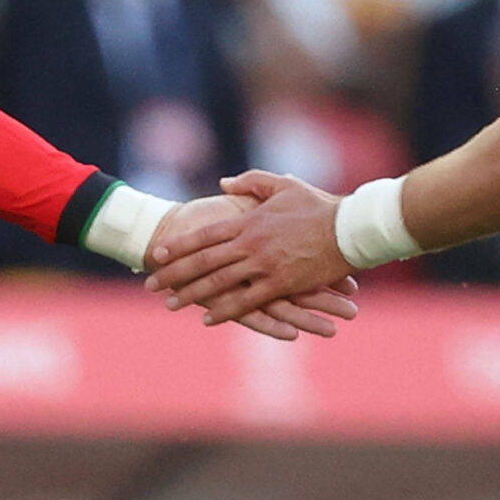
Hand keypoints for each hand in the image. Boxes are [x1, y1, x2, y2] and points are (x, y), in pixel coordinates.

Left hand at [147, 171, 355, 326]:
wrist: (350, 229)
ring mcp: (264, 265)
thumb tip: (223, 183)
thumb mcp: (283, 185)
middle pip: (203, 261)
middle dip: (173, 274)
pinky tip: (207, 318)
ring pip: (219, 283)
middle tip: (150, 285)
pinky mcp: (281, 284)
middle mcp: (251, 244)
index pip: (205, 234)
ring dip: (191, 294)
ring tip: (170, 304)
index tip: (157, 254)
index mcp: (249, 220)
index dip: (179, 246)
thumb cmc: (319, 205)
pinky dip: (225, 310)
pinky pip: (247, 301)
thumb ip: (250, 181)